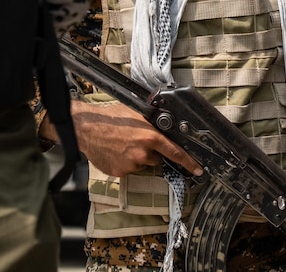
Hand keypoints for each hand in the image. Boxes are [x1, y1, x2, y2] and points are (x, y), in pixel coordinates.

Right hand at [40, 99, 202, 177]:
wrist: (86, 128)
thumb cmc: (111, 117)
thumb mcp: (137, 113)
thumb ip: (154, 121)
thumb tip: (169, 122)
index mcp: (150, 137)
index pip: (175, 152)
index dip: (189, 161)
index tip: (199, 168)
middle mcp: (142, 153)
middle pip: (157, 157)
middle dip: (151, 151)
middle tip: (136, 139)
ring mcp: (130, 165)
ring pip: (143, 163)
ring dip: (137, 156)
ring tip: (123, 144)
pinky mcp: (120, 172)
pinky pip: (129, 168)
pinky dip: (125, 162)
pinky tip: (116, 151)